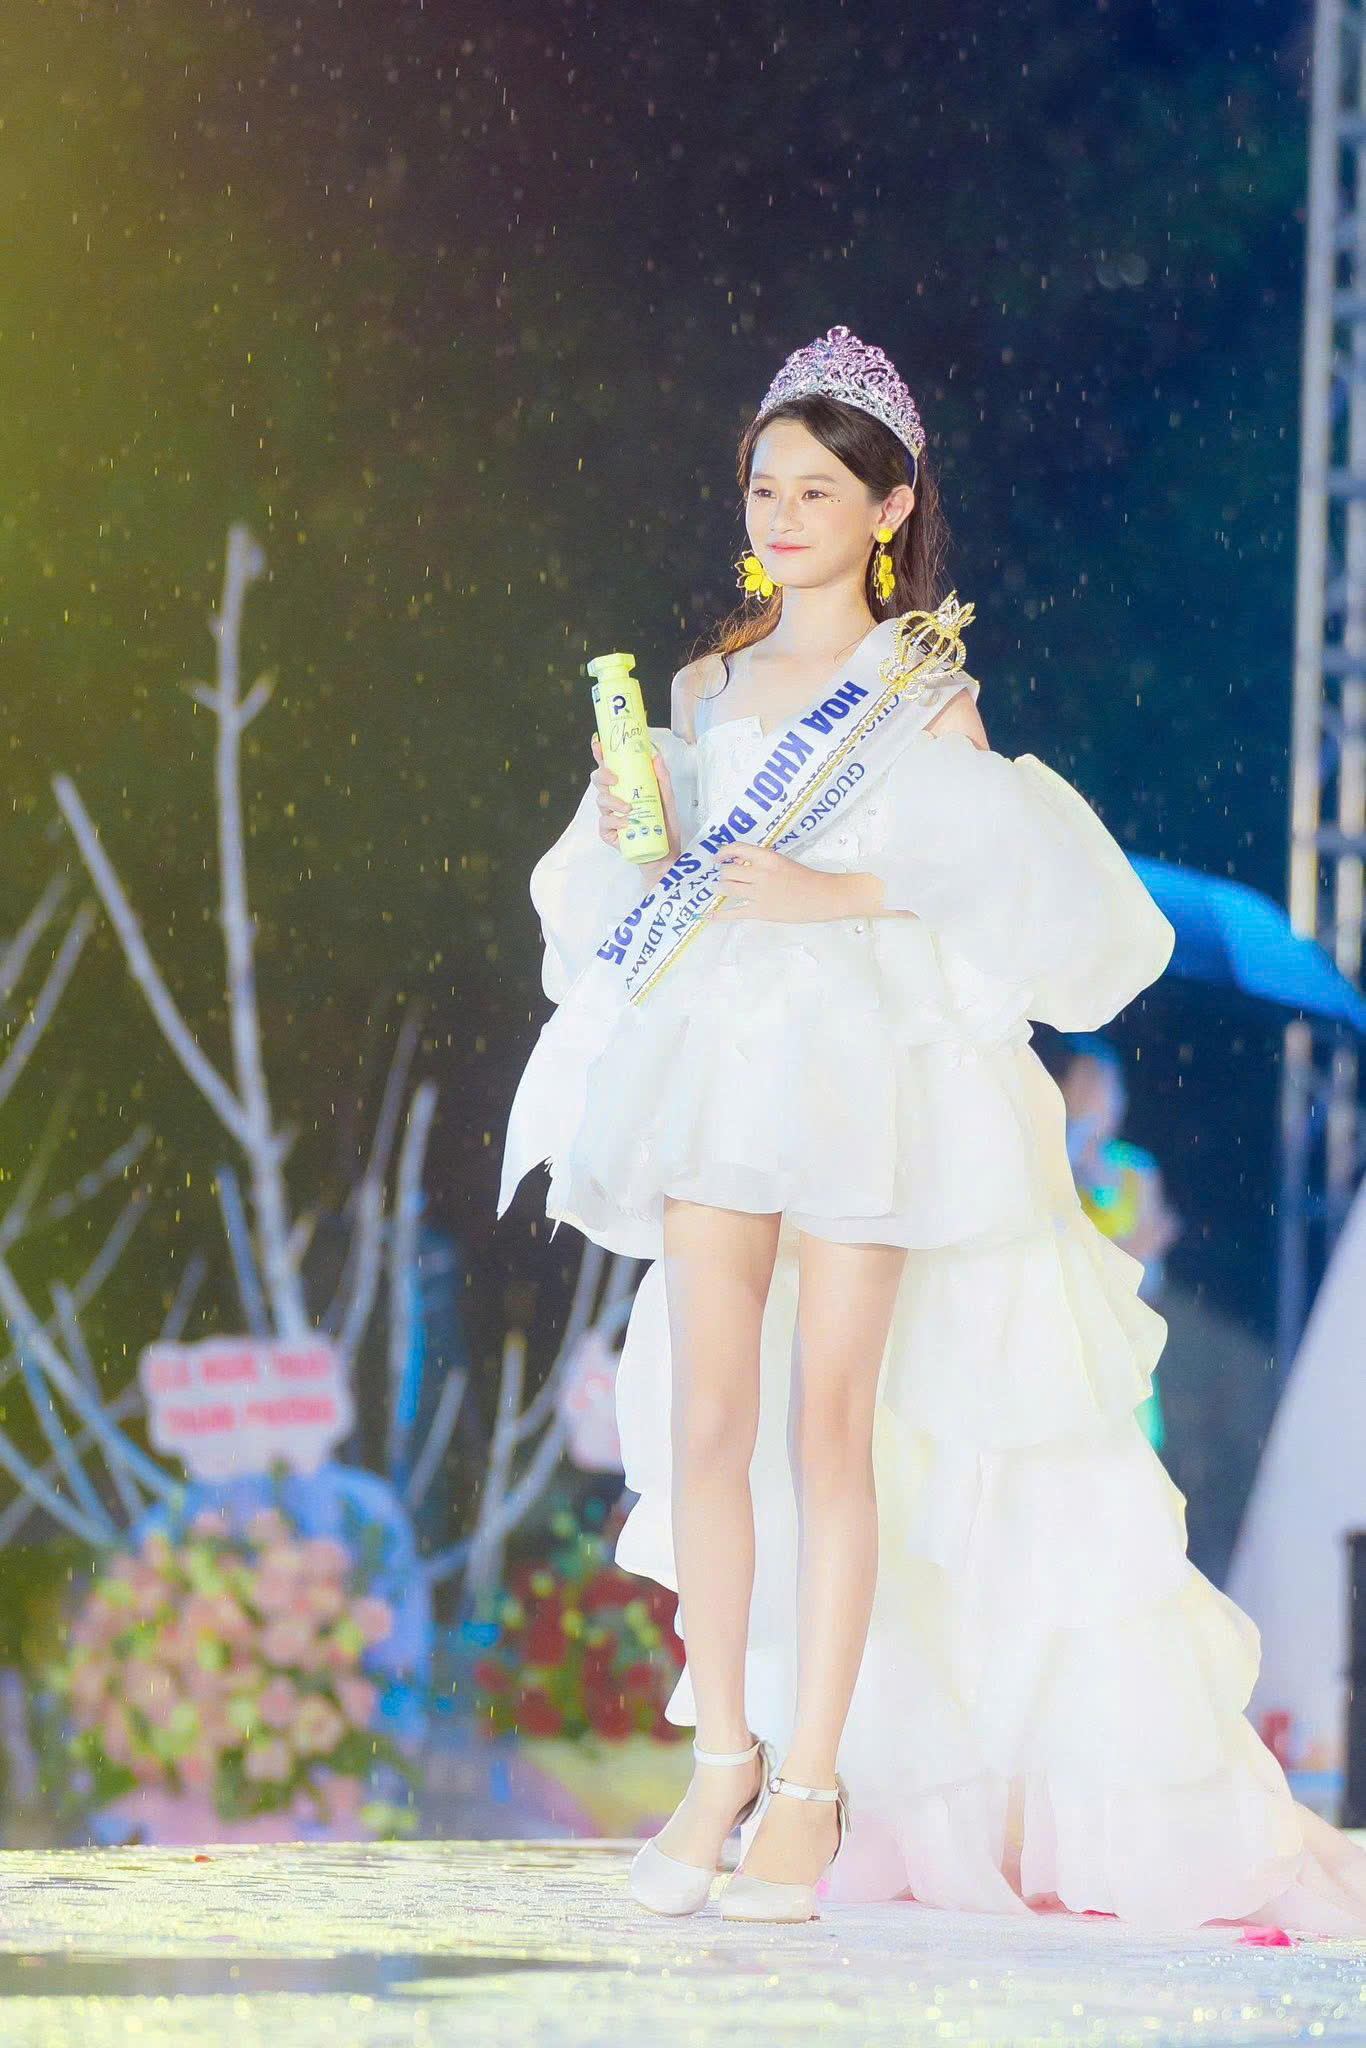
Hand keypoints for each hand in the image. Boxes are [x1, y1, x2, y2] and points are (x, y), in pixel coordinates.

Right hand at [591, 735, 682, 874]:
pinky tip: (625, 824)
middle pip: (599, 781)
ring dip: (613, 801)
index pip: (611, 767)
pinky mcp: (609, 833)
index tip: (598, 745)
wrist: (666, 853)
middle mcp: (616, 798)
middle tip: (615, 778)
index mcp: (627, 787)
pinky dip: (614, 822)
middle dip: (603, 775)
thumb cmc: (665, 826)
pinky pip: (604, 823)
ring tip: (629, 809)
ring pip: (601, 801)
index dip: (601, 755)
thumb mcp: (668, 799)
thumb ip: (662, 779)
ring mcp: (611, 816)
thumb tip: (656, 758)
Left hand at [711, 845, 852, 922]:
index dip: (723, 852)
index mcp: (767, 858)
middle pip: (729, 871)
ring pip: (728, 888)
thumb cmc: (805, 878)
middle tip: (723, 877)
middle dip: (723, 874)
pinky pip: (734, 912)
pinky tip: (709, 915)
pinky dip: (719, 914)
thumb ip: (762, 863)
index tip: (718, 857)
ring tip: (718, 888)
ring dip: (719, 888)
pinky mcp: (760, 911)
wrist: (821, 896)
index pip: (738, 849)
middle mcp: (760, 874)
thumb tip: (739, 866)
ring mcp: (759, 893)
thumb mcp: (782, 862)